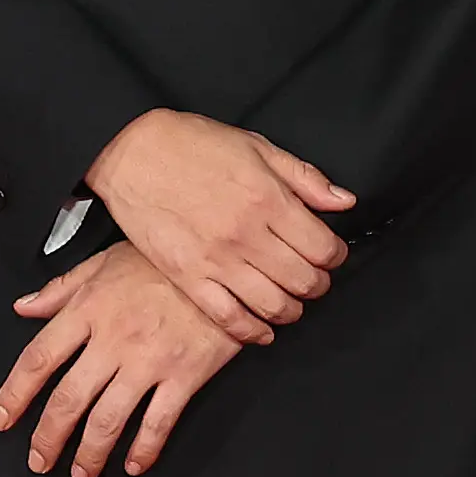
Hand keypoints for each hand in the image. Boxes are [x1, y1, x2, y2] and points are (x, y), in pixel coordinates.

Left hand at [0, 243, 247, 476]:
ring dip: (89, 453)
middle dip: (48, 438)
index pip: (39, 359)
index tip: (2, 420)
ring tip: (81, 474)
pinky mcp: (186, 375)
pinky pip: (159, 422)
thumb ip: (61, 288)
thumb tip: (23, 307)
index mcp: (89, 310)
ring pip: (108, 419)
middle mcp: (113, 339)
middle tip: (38, 461)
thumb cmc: (163, 261)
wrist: (223, 262)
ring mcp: (150, 361)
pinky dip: (144, 449)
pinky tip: (133, 465)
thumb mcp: (105, 261)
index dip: (15, 395)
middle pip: (68, 399)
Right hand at [86, 109, 354, 341]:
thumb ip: (305, 177)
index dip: (336, 256)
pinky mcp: (187, 277)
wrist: (130, 151)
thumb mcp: (257, 146)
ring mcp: (216, 260)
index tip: (331, 254)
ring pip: (273, 305)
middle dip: (318, 285)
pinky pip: (228, 319)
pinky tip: (263, 330)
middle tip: (314, 279)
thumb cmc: (192, 144)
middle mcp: (246, 234)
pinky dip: (252, 332)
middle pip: (304, 281)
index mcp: (268, 199)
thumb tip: (344, 201)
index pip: (323, 248)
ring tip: (292, 302)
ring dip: (292, 311)